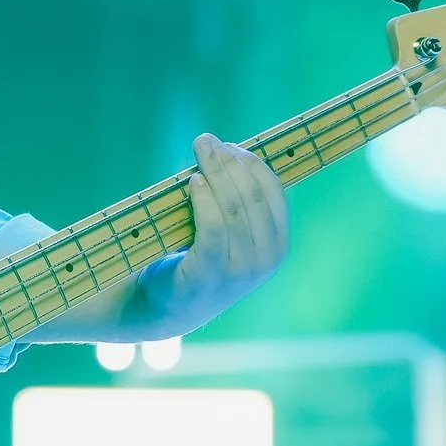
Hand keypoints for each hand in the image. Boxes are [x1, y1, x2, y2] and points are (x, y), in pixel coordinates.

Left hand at [130, 134, 289, 338]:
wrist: (167, 304)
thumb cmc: (198, 258)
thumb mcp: (230, 232)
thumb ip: (238, 201)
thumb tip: (227, 149)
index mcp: (277, 246)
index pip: (274, 192)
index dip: (252, 162)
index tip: (228, 144)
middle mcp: (266, 260)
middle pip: (253, 196)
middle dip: (230, 161)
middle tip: (206, 140)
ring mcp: (240, 271)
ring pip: (233, 208)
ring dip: (215, 172)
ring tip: (198, 152)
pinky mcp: (210, 275)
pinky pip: (213, 228)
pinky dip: (204, 200)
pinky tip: (192, 182)